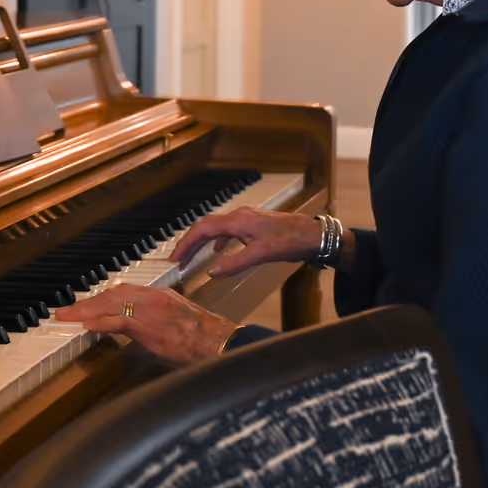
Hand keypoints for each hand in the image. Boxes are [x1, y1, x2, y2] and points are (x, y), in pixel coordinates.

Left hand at [55, 284, 233, 364]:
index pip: (122, 291)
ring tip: (66, 317)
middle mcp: (153, 298)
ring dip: (85, 311)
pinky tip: (85, 325)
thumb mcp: (176, 322)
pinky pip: (118, 322)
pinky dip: (99, 322)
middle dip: (86, 302)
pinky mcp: (150, 327)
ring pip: (110, 304)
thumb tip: (135, 332)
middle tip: (65, 310)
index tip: (85, 304)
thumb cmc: (204, 338)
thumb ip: (154, 322)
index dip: (100, 297)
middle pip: (111, 294)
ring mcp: (150, 311)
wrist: (220, 343)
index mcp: (160, 295)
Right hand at [171, 208, 322, 278]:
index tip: (175, 259)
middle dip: (190, 243)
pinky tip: (217, 250)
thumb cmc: (289, 242)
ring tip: (192, 256)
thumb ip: (235, 263)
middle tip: (178, 260)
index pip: (203, 230)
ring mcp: (247, 219)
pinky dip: (217, 240)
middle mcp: (239, 216)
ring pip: (216, 228)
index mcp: (237, 221)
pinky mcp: (254, 224)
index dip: (186, 244)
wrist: (312, 234)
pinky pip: (228, 230)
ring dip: (202, 241)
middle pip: (206, 226)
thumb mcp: (261, 255)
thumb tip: (211, 272)